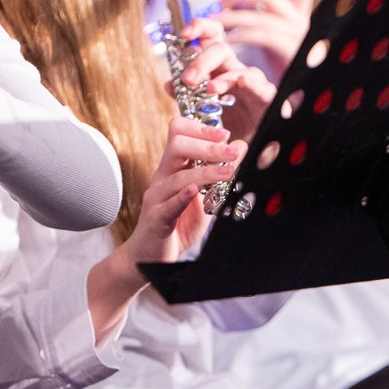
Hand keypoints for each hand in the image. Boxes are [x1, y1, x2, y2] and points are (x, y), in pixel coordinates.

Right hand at [86, 119, 244, 338]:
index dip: (201, 129)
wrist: (148, 259)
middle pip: (177, 144)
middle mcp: (162, 178)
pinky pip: (169, 204)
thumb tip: (240, 149)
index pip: (179, 133)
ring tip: (229, 172)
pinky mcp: (156, 219)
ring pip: (178, 175)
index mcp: (172, 168)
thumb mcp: (205, 199)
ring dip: (206, 171)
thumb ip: (220, 176)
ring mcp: (157, 197)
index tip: (225, 134)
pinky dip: (182, 196)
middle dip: (207, 144)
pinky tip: (195, 191)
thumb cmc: (176, 226)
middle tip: (233, 151)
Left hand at [178, 17, 275, 140]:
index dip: (198, 28)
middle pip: (220, 49)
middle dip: (201, 62)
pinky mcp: (264, 96)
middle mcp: (232, 67)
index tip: (183, 34)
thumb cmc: (224, 117)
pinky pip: (260, 86)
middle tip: (188, 80)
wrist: (244, 139)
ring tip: (210, 89)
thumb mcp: (199, 106)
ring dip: (222, 77)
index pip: (210, 36)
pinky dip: (251, 83)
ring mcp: (250, 81)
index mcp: (215, 64)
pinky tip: (241, 82)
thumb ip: (184, 95)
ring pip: (238, 69)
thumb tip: (168, 84)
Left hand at [215, 0, 314, 76]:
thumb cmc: (282, 72)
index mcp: (300, 19)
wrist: (294, 97)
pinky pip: (264, 36)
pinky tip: (228, 39)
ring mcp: (297, 38)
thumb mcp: (276, 43)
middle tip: (216, 5)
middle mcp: (301, 25)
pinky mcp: (290, 53)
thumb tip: (235, 6)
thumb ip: (261, 21)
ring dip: (233, 17)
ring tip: (212, 21)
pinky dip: (243, 34)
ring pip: (262, 17)